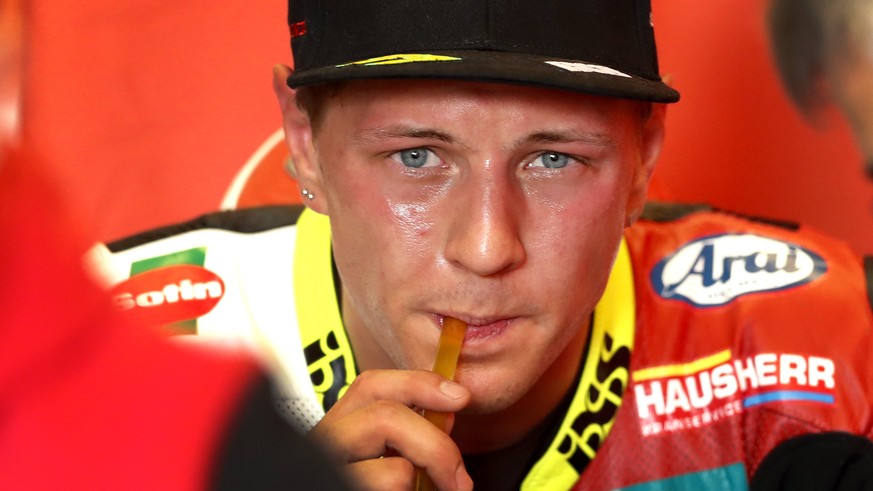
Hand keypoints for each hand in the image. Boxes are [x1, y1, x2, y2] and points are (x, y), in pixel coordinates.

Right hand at [309, 369, 473, 490]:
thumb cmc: (365, 481)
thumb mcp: (381, 461)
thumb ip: (408, 438)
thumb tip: (445, 416)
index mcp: (336, 431)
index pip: (371, 385)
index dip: (418, 383)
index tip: (460, 396)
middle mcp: (323, 450)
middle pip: (385, 417)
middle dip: (437, 446)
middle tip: (460, 480)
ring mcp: (327, 475)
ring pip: (396, 472)